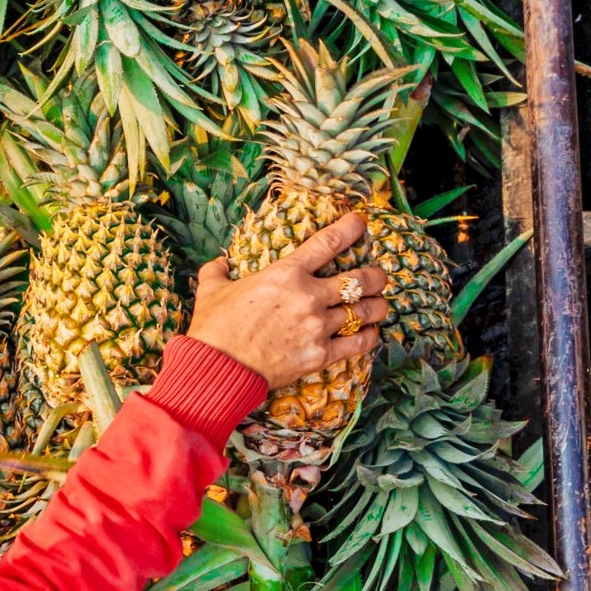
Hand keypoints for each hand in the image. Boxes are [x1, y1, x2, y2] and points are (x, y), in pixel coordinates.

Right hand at [186, 213, 387, 391]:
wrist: (217, 368)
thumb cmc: (213, 327)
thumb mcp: (211, 291)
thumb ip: (217, 272)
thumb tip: (218, 264)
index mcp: (286, 273)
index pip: (329, 241)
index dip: (351, 228)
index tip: (361, 222)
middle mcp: (309, 296)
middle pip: (362, 279)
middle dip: (377, 276)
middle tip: (378, 277)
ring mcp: (318, 326)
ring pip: (367, 311)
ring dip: (378, 306)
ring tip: (379, 305)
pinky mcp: (321, 354)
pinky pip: (359, 343)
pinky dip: (369, 336)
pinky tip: (369, 333)